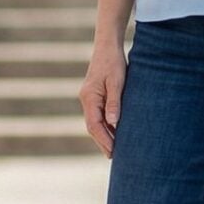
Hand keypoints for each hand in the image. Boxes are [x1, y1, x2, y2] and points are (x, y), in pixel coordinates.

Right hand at [80, 39, 126, 155]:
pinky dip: (104, 126)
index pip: (94, 125)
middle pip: (92, 127)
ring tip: (113, 150)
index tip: (113, 152)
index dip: (104, 140)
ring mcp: (89, 98)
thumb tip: (113, 124)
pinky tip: (113, 133)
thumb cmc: (114, 62)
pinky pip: (97, 115)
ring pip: (94, 122)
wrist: (107, 46)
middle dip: (102, 142)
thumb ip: (114, 104)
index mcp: (89, 98)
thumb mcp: (117, 83)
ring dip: (103, 136)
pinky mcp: (94, 95)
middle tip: (113, 157)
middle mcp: (86, 99)